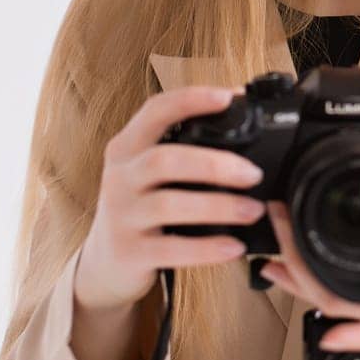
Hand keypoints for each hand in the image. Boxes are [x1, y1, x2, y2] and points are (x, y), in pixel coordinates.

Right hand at [74, 84, 264, 312]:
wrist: (106, 262)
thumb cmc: (142, 205)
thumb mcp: (148, 171)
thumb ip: (184, 145)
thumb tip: (242, 111)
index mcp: (127, 147)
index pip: (154, 112)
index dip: (191, 100)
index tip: (227, 97)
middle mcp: (120, 177)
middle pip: (164, 160)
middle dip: (214, 164)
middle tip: (253, 174)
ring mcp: (121, 215)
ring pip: (169, 205)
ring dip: (218, 206)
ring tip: (253, 210)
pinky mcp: (129, 252)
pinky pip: (171, 249)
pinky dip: (206, 248)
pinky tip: (234, 247)